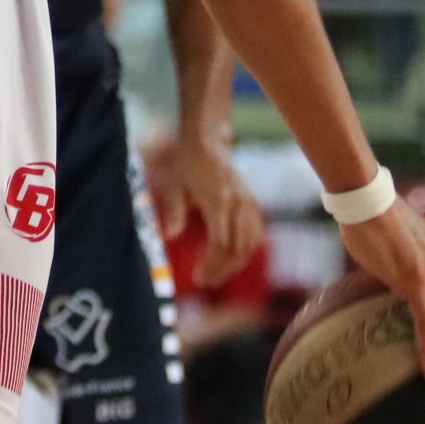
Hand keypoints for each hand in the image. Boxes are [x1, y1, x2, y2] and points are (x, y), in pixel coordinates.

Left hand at [140, 127, 264, 286]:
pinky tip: (230, 258)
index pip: (221, 243)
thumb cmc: (187, 164)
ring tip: (216, 273)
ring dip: (236, 263)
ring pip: (251, 244)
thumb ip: (173, 211)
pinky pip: (256, 234)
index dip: (212, 265)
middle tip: (206, 281)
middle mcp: (238, 203)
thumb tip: (167, 236)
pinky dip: (246, 251)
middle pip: (238, 248)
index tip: (198, 277)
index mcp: (218, 200)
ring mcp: (249, 203)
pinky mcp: (254, 204)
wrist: (208, 142)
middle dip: (223, 269)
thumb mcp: (174, 185)